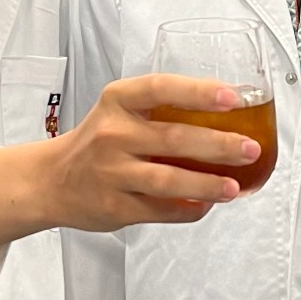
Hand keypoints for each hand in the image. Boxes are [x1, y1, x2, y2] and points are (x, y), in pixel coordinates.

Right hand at [48, 73, 261, 228]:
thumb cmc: (97, 142)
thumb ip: (161, 109)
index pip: (160, 88)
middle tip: (250, 148)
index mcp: (117, 101)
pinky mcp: (114, 206)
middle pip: (174, 138)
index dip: (198, 92)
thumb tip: (227, 114)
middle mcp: (112, 134)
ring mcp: (112, 172)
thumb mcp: (119, 111)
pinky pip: (161, 210)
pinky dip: (188, 209)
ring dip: (208, 184)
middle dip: (219, 144)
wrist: (50, 180)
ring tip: (234, 186)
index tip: (232, 97)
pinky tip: (206, 205)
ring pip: (169, 179)